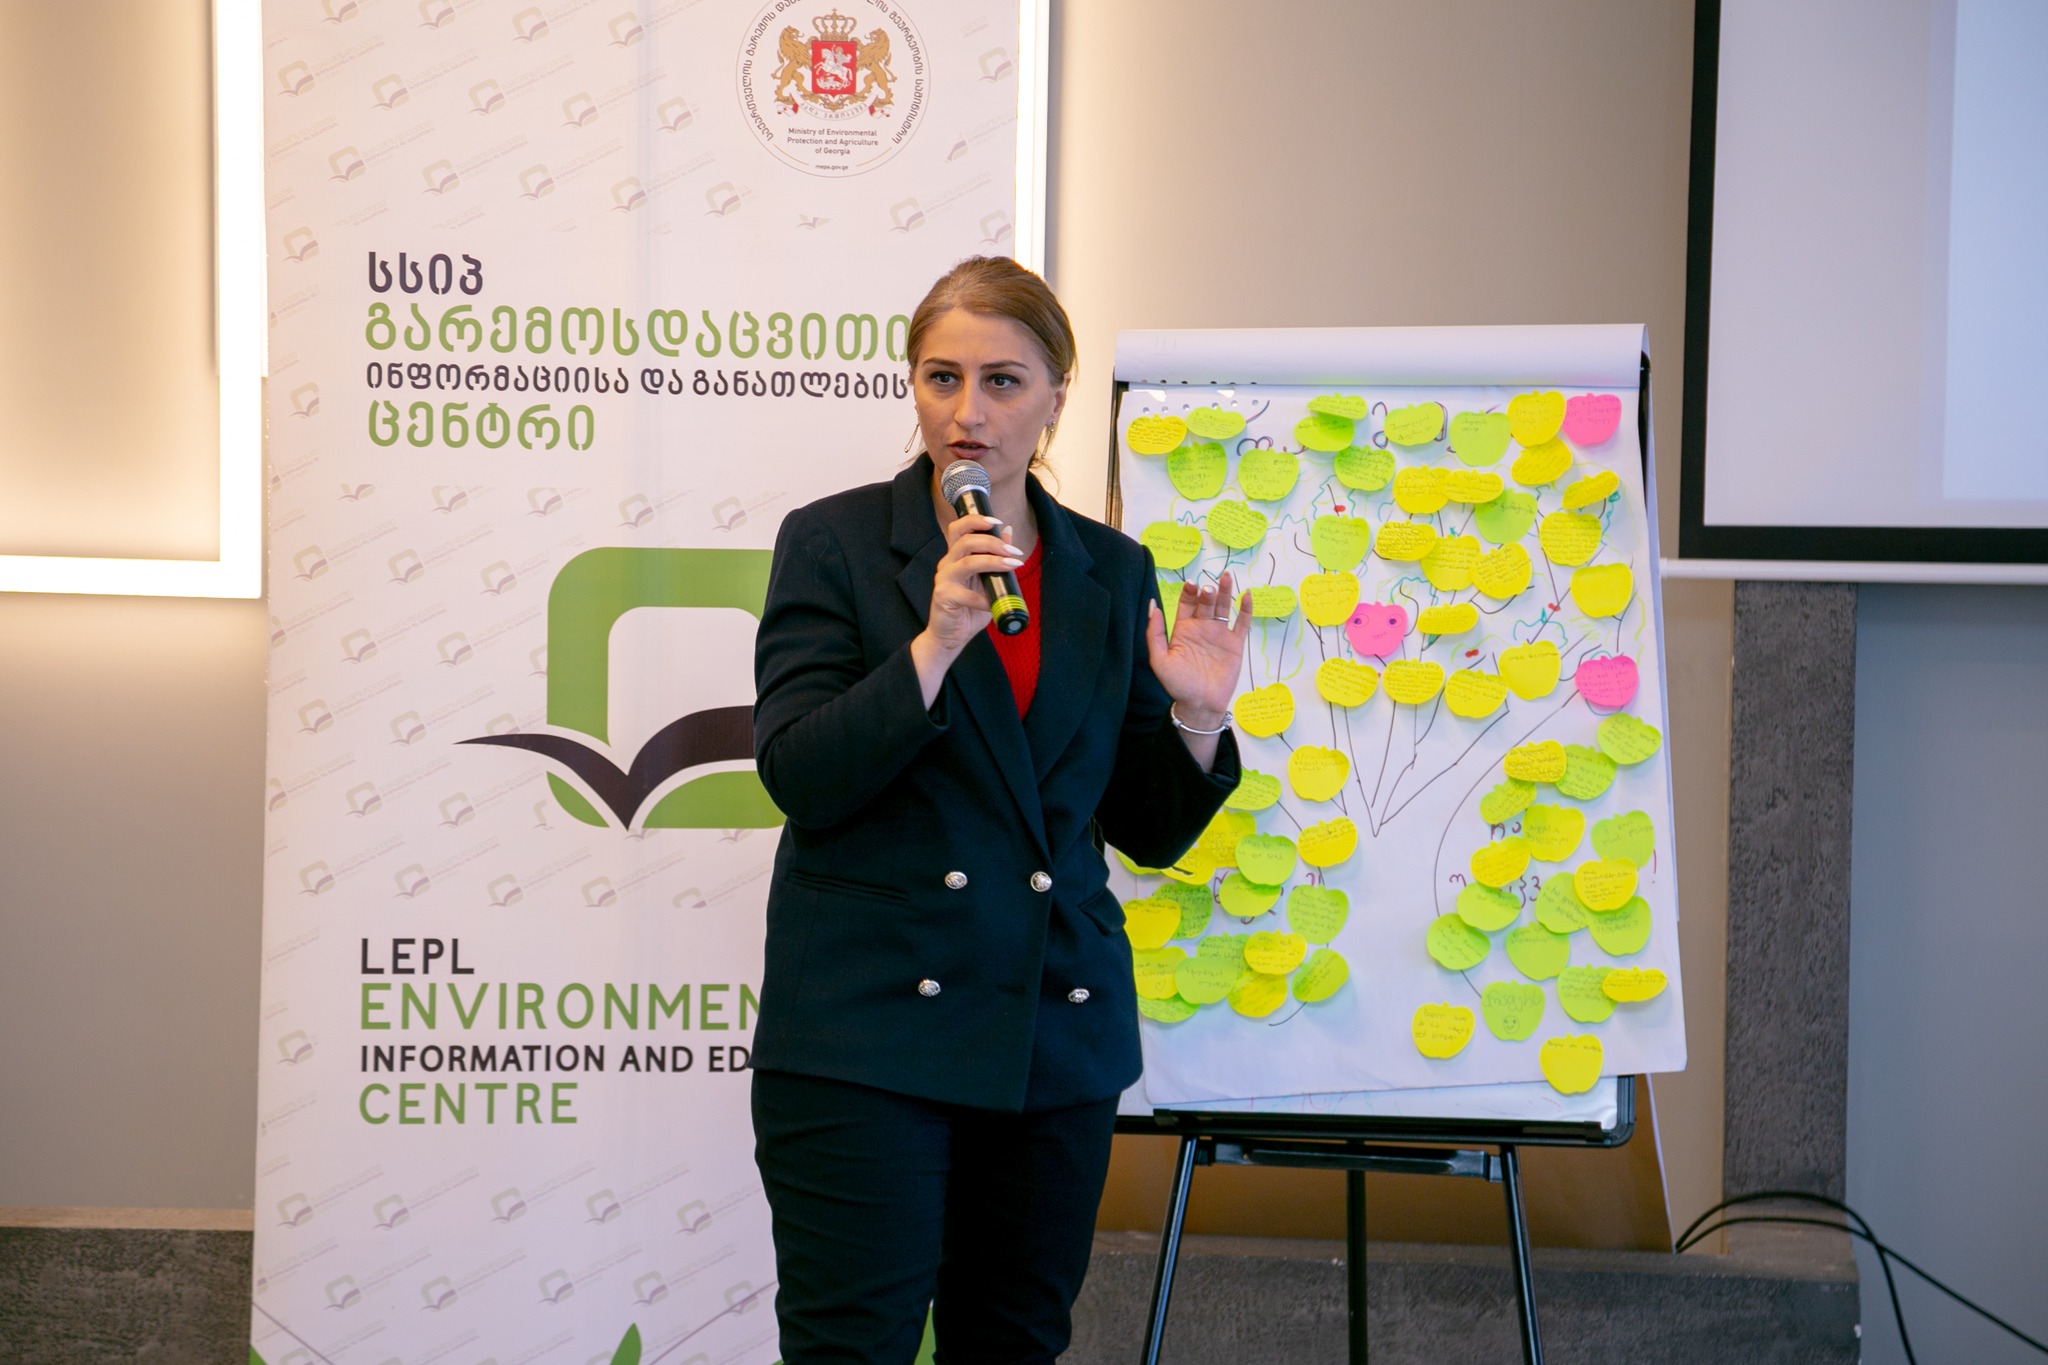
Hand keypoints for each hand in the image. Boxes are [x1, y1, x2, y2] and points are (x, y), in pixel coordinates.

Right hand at [909, 512, 1021, 705]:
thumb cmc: (968, 609)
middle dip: (992, 541)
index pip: (959, 528)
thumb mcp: (988, 581)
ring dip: (993, 562)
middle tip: (1014, 551)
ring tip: (1012, 565)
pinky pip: (967, 595)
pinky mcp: (943, 597)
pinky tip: (994, 605)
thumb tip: (1008, 533)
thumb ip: (996, 558)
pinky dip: (984, 600)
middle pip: (965, 540)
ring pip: (968, 562)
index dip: (976, 520)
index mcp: (956, 556)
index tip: (997, 521)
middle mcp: (947, 563)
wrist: (950, 637)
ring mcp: (943, 579)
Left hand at [1145, 573, 1251, 728]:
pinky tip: (1246, 595)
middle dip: (1207, 592)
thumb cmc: (1178, 685)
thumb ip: (1154, 634)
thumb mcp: (1159, 660)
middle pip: (1206, 602)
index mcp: (1183, 629)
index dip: (1189, 592)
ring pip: (1223, 607)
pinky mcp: (1235, 644)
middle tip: (1209, 588)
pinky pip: (1242, 622)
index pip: (1186, 603)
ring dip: (1226, 592)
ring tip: (1227, 577)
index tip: (1191, 584)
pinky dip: (1246, 608)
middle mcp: (1201, 628)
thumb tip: (1152, 605)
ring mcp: (1219, 634)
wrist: (1200, 705)